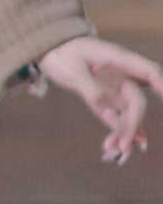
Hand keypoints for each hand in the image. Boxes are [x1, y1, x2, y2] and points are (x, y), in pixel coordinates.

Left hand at [39, 36, 162, 165]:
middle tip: (123, 145)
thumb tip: (108, 112)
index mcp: (119, 61)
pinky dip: (117, 131)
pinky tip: (119, 148)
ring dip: (124, 132)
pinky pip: (115, 117)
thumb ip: (91, 90)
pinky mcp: (104, 99)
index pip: (148, 72)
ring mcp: (113, 88)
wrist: (51, 50)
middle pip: (136, 101)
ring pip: (127, 113)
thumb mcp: (74, 71)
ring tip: (118, 153)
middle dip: (133, 123)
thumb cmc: (63, 54)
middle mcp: (121, 76)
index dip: (162, 84)